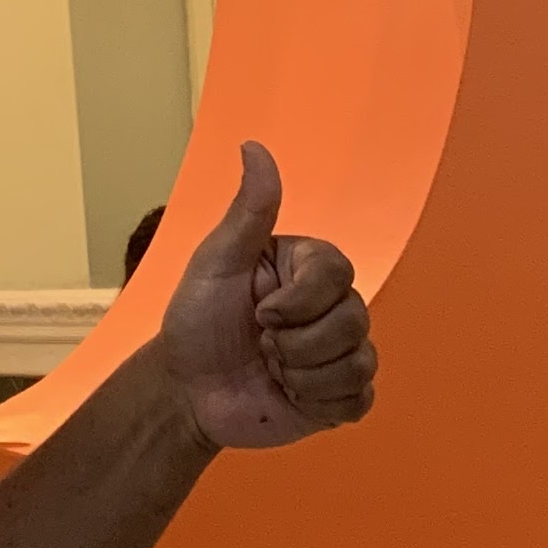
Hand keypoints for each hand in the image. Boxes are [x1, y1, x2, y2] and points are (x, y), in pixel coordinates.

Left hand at [154, 143, 376, 454]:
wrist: (187, 391)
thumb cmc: (197, 320)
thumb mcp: (216, 261)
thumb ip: (249, 209)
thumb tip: (254, 146)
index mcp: (306, 268)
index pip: (338, 271)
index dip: (301, 300)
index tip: (260, 312)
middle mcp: (330, 305)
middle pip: (354, 319)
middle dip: (296, 342)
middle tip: (261, 344)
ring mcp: (339, 352)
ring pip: (359, 362)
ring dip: (304, 375)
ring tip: (271, 370)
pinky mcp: (339, 396)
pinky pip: (360, 399)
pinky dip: (320, 402)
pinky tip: (289, 395)